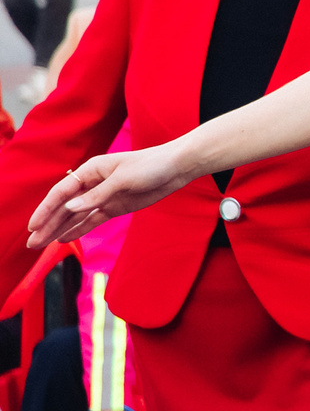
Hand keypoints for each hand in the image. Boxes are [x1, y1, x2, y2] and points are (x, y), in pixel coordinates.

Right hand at [28, 146, 190, 249]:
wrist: (176, 167)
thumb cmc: (150, 165)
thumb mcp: (123, 179)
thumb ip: (97, 195)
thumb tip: (71, 207)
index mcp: (90, 171)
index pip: (61, 192)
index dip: (45, 210)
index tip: (33, 226)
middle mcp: (92, 184)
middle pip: (65, 207)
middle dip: (47, 224)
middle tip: (32, 244)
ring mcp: (103, 197)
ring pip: (75, 216)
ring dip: (58, 229)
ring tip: (41, 245)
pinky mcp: (115, 207)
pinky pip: (91, 220)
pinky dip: (78, 229)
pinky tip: (63, 239)